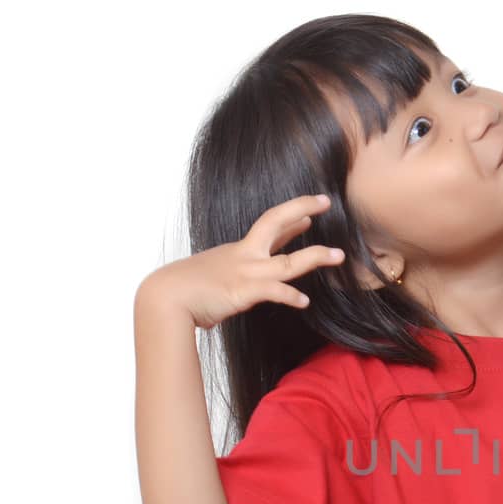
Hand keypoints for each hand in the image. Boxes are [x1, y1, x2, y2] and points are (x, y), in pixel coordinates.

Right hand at [135, 195, 340, 328]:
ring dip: (315, 257)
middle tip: (325, 201)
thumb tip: (228, 289)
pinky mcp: (243, 291)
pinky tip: (304, 301)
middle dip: (301, 209)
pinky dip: (291, 296)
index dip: (291, 220)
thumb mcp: (208, 277)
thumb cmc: (181, 293)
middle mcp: (244, 256)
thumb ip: (225, 279)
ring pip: (287, 261)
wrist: (163, 299)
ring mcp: (245, 272)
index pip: (268, 229)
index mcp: (237, 252)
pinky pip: (274, 291)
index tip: (309, 214)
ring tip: (339, 255)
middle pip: (275, 222)